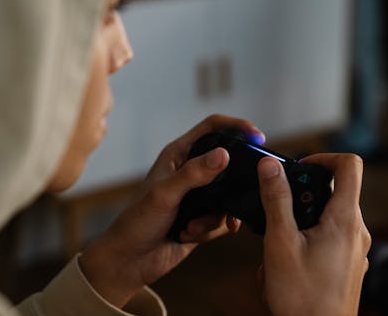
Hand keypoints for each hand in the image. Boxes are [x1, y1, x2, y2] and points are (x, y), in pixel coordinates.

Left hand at [79, 114, 264, 306]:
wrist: (129, 261)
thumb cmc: (136, 222)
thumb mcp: (165, 195)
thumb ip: (194, 174)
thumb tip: (224, 154)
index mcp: (178, 155)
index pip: (212, 128)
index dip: (236, 127)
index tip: (257, 137)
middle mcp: (191, 171)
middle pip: (227, 162)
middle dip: (236, 179)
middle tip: (248, 187)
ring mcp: (199, 195)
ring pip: (228, 195)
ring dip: (214, 216)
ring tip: (190, 227)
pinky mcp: (203, 217)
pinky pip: (223, 219)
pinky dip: (211, 229)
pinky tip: (192, 236)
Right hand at [257, 154, 370, 315]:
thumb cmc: (302, 297)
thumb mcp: (280, 242)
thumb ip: (276, 200)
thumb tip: (270, 166)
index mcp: (345, 219)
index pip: (349, 165)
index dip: (324, 156)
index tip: (300, 166)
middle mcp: (357, 231)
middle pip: (336, 191)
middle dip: (303, 195)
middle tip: (280, 212)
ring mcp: (356, 249)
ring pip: (330, 216)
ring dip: (303, 220)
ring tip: (281, 243)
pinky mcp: (349, 263)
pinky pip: (331, 237)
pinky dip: (310, 237)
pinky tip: (291, 260)